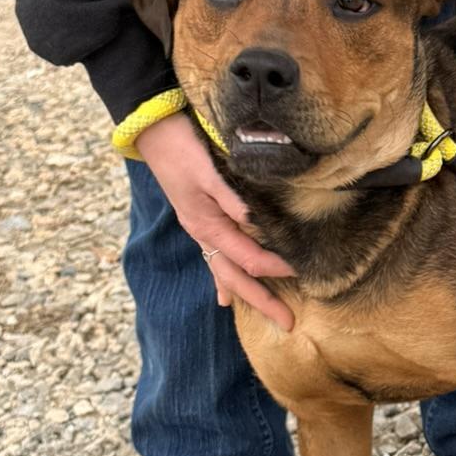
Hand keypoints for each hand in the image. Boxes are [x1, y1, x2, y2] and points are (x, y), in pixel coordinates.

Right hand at [133, 113, 295, 330]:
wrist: (154, 131)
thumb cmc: (183, 148)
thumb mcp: (209, 170)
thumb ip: (232, 198)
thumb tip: (254, 222)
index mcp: (208, 225)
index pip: (248, 257)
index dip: (275, 267)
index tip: (302, 272)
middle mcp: (203, 233)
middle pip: (236, 277)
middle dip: (262, 301)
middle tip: (288, 324)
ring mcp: (199, 229)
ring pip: (225, 271)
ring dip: (246, 294)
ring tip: (266, 313)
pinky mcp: (198, 221)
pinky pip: (213, 258)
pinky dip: (221, 280)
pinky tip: (224, 297)